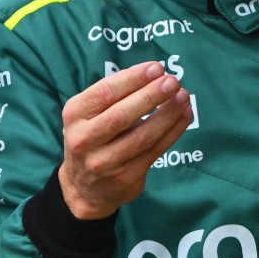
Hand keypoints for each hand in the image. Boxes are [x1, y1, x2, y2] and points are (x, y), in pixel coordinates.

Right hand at [59, 61, 193, 219]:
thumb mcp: (87, 116)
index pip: (105, 92)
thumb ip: (113, 97)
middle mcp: (84, 140)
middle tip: (173, 81)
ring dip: (167, 114)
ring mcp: (104, 162)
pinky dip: (173, 132)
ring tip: (183, 97)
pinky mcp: (125, 178)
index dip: (133, 79)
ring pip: (142, 136)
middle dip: (151, 95)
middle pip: (122, 114)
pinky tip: (184, 116)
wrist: (83, 189)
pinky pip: (154, 151)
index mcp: (74, 116)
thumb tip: (153, 75)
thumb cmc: (92, 140)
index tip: (156, 68)